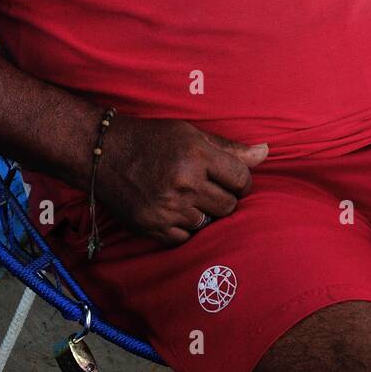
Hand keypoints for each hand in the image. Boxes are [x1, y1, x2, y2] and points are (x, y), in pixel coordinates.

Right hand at [94, 115, 268, 246]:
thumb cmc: (152, 140)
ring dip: (202, 212)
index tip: (231, 179)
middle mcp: (184, 183)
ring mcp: (168, 208)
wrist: (104, 154)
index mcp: (197, 155)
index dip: (241, 181)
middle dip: (224, 197)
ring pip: (208, 222)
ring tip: (186, 195)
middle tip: (207, 187)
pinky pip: (186, 237)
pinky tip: (173, 209)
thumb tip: (266, 152)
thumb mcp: (190, 134)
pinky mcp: (153, 227)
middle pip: (229, 205)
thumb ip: (229, 148)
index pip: (242, 179)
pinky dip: (184, 226)